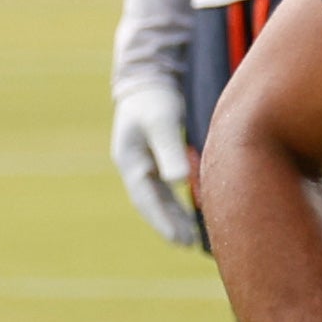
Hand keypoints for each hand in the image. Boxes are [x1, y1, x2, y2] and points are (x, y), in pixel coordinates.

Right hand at [111, 77, 200, 246]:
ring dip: (172, 216)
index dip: (162, 221)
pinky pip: (164, 187)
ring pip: (158, 197)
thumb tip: (179, 181)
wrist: (149, 76)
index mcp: (130, 161)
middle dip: (168, 225)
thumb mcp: (163, 122)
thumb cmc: (156, 98)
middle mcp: (134, 165)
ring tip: (190, 237)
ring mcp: (142, 162)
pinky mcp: (154, 157)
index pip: (146, 199)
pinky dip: (176, 201)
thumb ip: (170, 150)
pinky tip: (191, 212)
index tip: (179, 240)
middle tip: (187, 246)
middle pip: (151, 203)